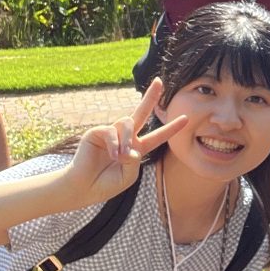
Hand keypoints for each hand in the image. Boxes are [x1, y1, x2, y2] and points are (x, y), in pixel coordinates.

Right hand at [65, 79, 187, 204]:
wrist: (83, 188)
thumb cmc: (106, 184)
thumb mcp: (128, 176)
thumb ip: (134, 161)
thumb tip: (131, 146)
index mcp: (136, 149)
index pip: (157, 137)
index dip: (171, 129)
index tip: (186, 119)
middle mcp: (125, 138)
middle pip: (141, 113)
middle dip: (151, 97)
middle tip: (160, 81)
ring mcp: (111, 133)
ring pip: (127, 123)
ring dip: (126, 140)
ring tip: (119, 157)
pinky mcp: (97, 132)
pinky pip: (110, 131)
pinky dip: (114, 144)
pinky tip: (111, 154)